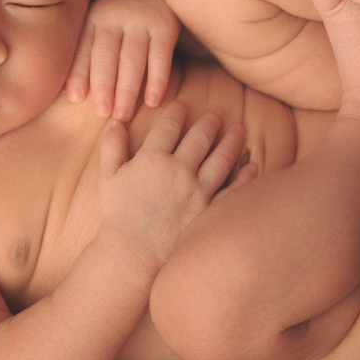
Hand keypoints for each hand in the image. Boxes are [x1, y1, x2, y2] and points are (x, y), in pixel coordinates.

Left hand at [71, 0, 180, 121]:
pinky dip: (157, 80)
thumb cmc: (121, 19)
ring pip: (132, 58)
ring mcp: (141, 21)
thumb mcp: (99, 26)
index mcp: (95, 18)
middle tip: (102, 113)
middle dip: (103, 85)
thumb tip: (70, 96)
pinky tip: (153, 101)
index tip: (74, 98)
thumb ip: (86, 52)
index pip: (83, 48)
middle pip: (106, 55)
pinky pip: (160, 57)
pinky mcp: (166, 26)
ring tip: (123, 115)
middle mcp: (115, 17)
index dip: (78, 73)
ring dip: (127, 89)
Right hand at [93, 99, 245, 266]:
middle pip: (200, 136)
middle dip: (210, 121)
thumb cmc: (117, 217)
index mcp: (152, 158)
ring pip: (221, 158)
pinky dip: (245, 177)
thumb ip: (112, 147)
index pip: (169, 126)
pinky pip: (232, 190)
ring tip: (238, 131)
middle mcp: (179, 169)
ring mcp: (198, 190)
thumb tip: (116, 122)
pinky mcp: (209, 211)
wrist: (132, 255)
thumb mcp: (108, 178)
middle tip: (218, 113)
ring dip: (232, 141)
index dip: (178, 112)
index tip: (184, 105)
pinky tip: (251, 167)